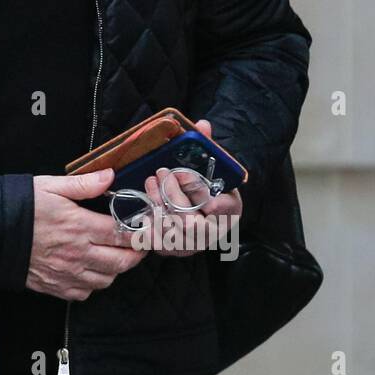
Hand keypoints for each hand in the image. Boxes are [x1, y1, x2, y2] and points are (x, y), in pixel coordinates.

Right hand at [27, 168, 147, 300]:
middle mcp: (78, 254)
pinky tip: (89, 270)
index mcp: (79, 226)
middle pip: (122, 261)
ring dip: (115, 269)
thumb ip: (83, 184)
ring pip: (107, 279)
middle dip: (135, 254)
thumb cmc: (19, 207)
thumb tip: (109, 176)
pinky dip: (93, 283)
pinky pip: (85, 293)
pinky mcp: (56, 287)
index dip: (139, 232)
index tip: (145, 229)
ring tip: (113, 256)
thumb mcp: (49, 186)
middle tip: (137, 245)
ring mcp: (68, 273)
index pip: (123, 234)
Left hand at [134, 119, 241, 256]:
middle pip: (189, 222)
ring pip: (171, 232)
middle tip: (161, 172)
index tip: (181, 172)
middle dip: (172, 196)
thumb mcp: (215, 167)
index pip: (217, 208)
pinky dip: (149, 224)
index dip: (197, 190)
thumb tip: (203, 124)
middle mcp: (212, 234)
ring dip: (158, 204)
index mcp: (229, 213)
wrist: (203, 210)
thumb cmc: (209, 186)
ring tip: (150, 182)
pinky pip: (157, 243)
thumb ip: (209, 148)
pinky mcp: (172, 250)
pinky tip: (144, 205)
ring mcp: (192, 245)